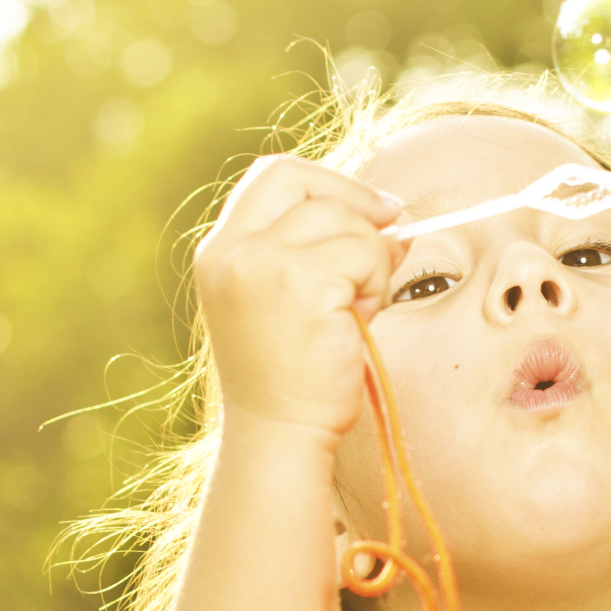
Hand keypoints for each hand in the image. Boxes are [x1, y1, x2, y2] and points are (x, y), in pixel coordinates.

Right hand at [193, 155, 407, 443]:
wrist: (281, 433)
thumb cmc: (292, 374)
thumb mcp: (292, 297)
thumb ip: (322, 248)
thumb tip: (391, 215)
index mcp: (219, 252)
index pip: (272, 177)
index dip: (327, 182)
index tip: (373, 208)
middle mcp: (231, 252)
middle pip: (305, 183)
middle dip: (357, 204)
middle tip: (389, 235)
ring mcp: (260, 266)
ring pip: (344, 219)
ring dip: (369, 259)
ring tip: (354, 308)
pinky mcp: (300, 285)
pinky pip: (364, 252)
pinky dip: (375, 283)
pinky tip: (357, 321)